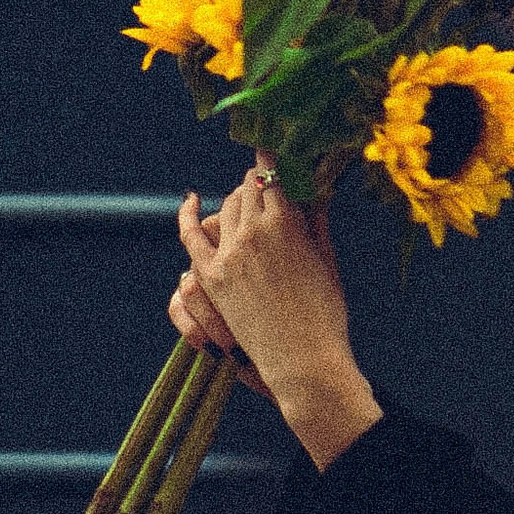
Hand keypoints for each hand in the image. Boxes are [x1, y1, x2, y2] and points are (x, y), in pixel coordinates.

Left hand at [172, 170, 381, 470]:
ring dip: (237, 201)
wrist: (303, 361)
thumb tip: (316, 189)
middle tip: (271, 186)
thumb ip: (316, 220)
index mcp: (286, 222)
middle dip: (260, 183)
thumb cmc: (325, 314)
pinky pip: (190, 234)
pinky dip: (187, 214)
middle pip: (249, 188)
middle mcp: (252, 230)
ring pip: (225, 207)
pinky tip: (191, 200)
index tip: (276, 152)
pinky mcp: (210, 276)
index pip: (274, 175)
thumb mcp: (325, 260)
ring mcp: (227, 252)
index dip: (275, 163)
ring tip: (250, 205)